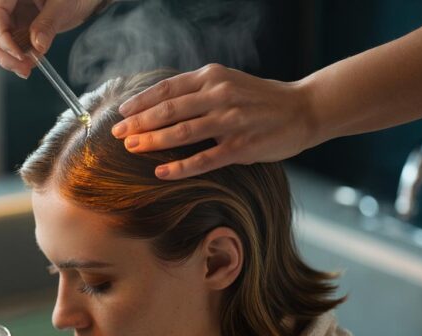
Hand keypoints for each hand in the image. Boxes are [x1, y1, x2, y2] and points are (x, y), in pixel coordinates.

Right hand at [0, 0, 101, 77]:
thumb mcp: (63, 5)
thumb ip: (48, 24)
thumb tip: (37, 45)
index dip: (2, 38)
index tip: (20, 56)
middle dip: (2, 52)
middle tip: (23, 69)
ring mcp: (7, 10)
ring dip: (5, 56)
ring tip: (26, 69)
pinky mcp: (13, 22)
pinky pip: (0, 36)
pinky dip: (3, 50)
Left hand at [111, 64, 319, 179]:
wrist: (303, 109)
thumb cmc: (260, 98)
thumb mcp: (229, 82)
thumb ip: (199, 90)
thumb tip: (162, 103)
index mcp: (213, 77)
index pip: (168, 88)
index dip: (141, 101)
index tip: (122, 112)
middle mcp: (219, 95)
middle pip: (169, 110)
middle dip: (139, 123)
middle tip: (117, 134)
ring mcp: (230, 121)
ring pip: (181, 133)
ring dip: (152, 141)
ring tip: (132, 149)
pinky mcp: (241, 146)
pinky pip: (203, 159)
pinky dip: (179, 167)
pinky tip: (161, 172)